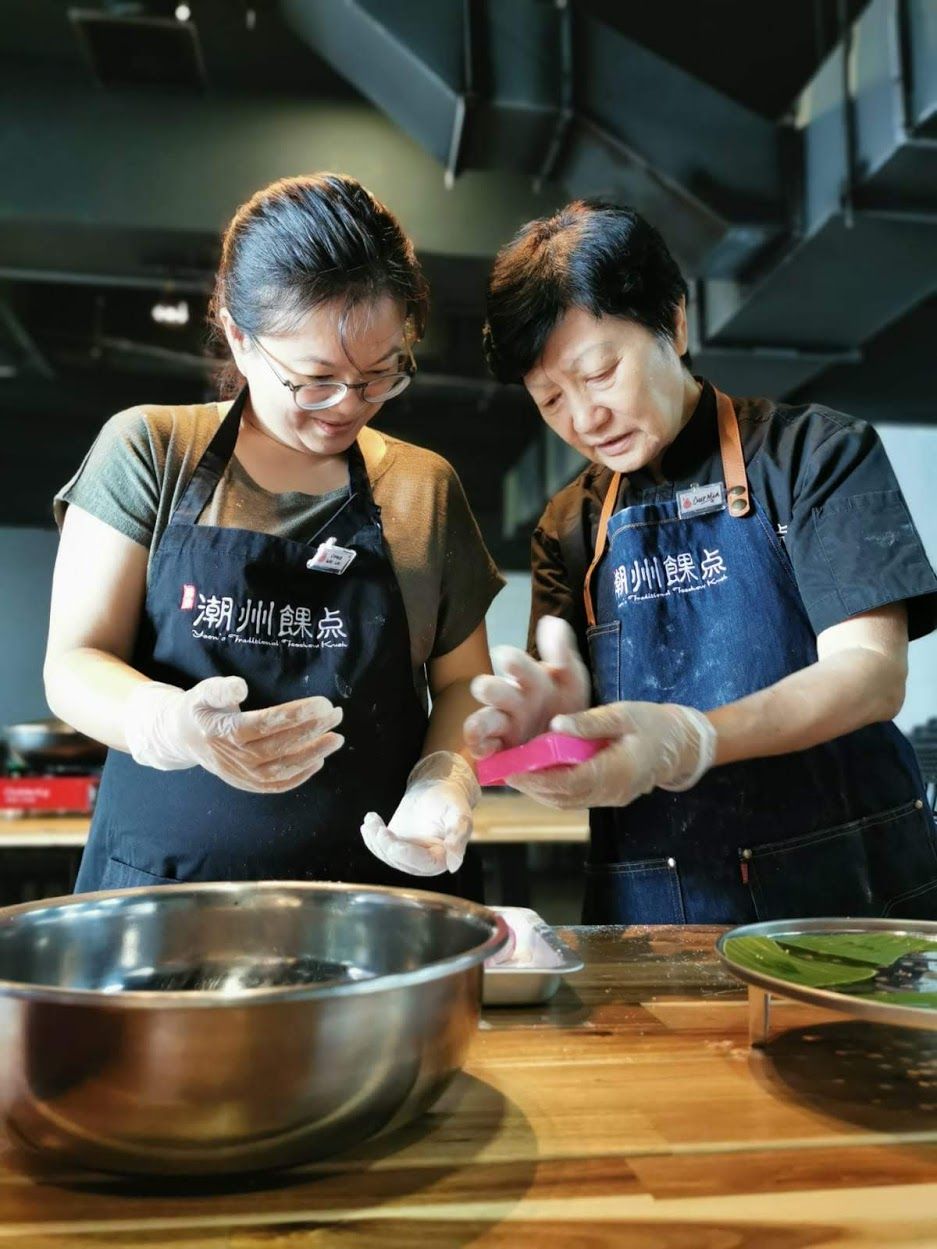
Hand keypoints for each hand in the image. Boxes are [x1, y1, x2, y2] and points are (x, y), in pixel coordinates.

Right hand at [124, 676, 343, 793]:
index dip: (296, 714)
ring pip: (281, 769)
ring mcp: (241, 775)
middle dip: (312, 730)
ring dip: (312, 755)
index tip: (323, 703)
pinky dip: (299, 777)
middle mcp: (234, 757)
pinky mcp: (247, 783)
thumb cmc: (200, 709)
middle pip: (279, 746)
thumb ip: (220, 689)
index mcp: (224, 732)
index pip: (266, 723)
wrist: (183, 738)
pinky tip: (319, 760)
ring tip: (336, 739)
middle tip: (336, 715)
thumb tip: (241, 686)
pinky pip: (276, 785)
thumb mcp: (203, 692)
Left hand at [361, 752, 480, 876]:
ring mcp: (407, 856)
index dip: (407, 855)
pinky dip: (371, 838)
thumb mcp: (459, 815)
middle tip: (377, 828)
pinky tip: (368, 824)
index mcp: (443, 858)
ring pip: (388, 856)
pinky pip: (380, 848)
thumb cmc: (450, 801)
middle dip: (386, 846)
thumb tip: (454, 864)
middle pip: (402, 861)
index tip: (393, 843)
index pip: (424, 863)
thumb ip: (458, 837)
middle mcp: (424, 863)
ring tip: (371, 820)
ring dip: (375, 840)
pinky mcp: (395, 846)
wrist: (436, 790)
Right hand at [464, 616, 589, 758]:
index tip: (506, 658)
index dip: (511, 662)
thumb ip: (562, 652)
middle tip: (484, 688)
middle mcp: (512, 699)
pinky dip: (481, 750)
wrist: (575, 745)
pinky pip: (485, 748)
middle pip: (494, 690)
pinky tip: (484, 752)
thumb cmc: (567, 706)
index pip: (516, 665)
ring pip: (485, 720)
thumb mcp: (572, 678)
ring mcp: (504, 725)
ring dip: (478, 724)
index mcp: (529, 679)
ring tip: (475, 729)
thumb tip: (550, 621)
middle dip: (489, 689)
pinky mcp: (500, 750)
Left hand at [505, 702, 716, 809]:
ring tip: (515, 773)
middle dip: (532, 786)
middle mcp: (612, 791)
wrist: (681, 745)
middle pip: (564, 796)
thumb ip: (590, 722)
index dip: (538, 777)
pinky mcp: (609, 797)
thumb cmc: (653, 724)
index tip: (513, 768)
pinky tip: (538, 776)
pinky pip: (576, 799)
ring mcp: (611, 798)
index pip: (570, 781)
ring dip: (540, 790)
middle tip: (505, 770)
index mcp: (617, 770)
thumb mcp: (624, 714)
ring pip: (567, 801)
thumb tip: (556, 724)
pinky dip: (554, 791)